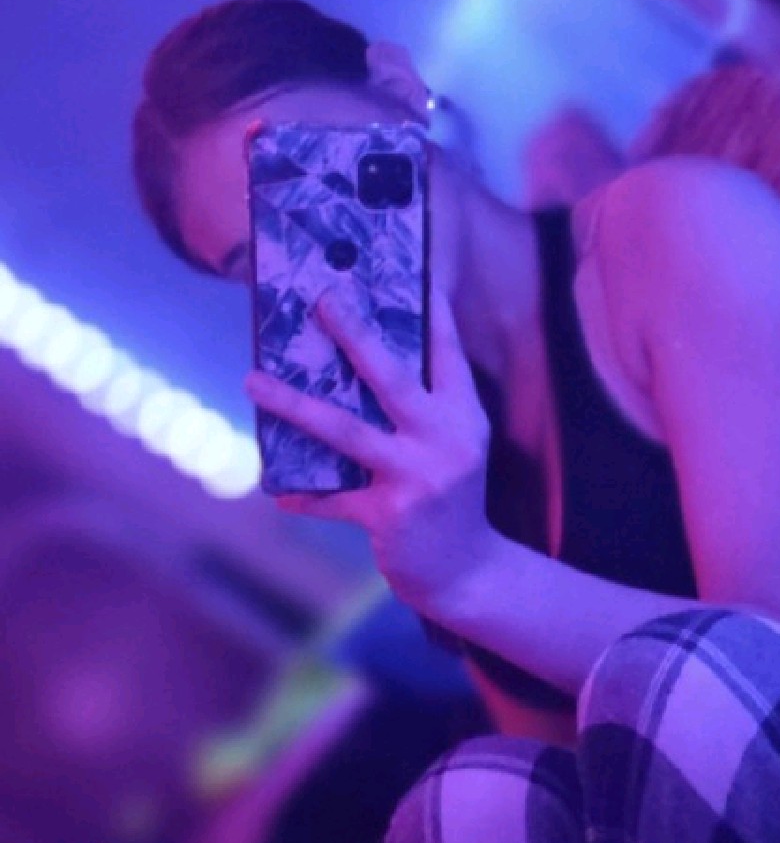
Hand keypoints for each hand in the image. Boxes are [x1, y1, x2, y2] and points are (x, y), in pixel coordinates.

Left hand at [245, 285, 497, 616]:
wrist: (466, 571)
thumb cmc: (452, 499)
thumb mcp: (455, 449)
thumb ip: (424, 413)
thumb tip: (355, 372)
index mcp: (465, 417)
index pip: (448, 354)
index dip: (434, 313)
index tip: (417, 272)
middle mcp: (445, 439)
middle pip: (393, 377)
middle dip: (355, 335)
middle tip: (322, 300)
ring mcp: (418, 476)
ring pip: (346, 429)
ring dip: (293, 404)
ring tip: (251, 381)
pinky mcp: (390, 514)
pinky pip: (333, 499)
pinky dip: (304, 496)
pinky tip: (277, 493)